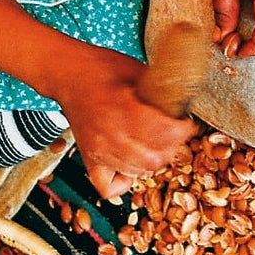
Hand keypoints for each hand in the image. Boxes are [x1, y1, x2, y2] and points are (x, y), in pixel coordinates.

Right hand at [52, 45, 196, 198]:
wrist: (68, 73)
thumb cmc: (101, 68)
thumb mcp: (137, 70)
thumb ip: (158, 90)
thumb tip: (183, 102)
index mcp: (124, 109)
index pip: (165, 133)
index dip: (183, 130)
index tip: (186, 123)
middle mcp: (110, 135)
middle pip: (156, 158)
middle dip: (173, 146)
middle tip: (175, 133)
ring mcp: (98, 150)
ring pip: (138, 172)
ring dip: (154, 161)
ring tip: (157, 145)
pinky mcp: (89, 158)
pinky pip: (109, 186)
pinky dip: (125, 179)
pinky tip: (132, 163)